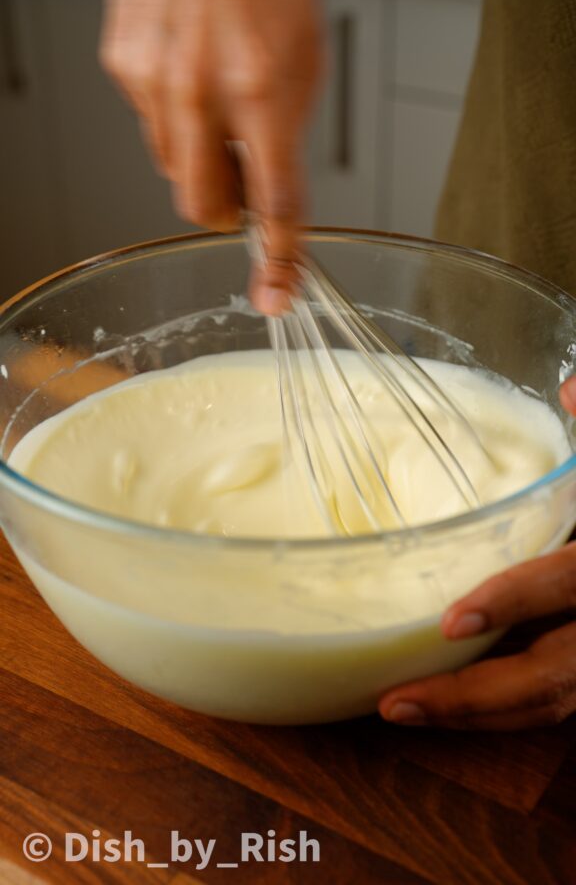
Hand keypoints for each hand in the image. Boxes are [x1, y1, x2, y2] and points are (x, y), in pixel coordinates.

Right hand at [100, 0, 321, 313]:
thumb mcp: (308, 56)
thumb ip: (285, 133)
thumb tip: (263, 187)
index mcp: (261, 89)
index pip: (272, 202)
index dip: (277, 258)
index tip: (276, 293)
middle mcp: (199, 90)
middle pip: (201, 203)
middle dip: (223, 206)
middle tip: (241, 174)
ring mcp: (151, 79)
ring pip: (172, 164)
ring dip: (198, 152)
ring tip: (216, 93)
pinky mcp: (121, 64)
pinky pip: (148, 120)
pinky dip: (173, 111)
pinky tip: (187, 63)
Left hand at [379, 380, 575, 730]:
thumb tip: (571, 386)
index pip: (569, 585)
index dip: (517, 601)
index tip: (453, 618)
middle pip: (552, 676)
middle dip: (473, 696)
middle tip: (396, 699)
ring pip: (550, 704)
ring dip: (475, 715)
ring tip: (401, 707)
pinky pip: (553, 704)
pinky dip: (499, 713)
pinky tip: (447, 705)